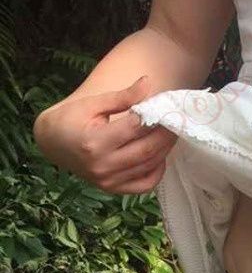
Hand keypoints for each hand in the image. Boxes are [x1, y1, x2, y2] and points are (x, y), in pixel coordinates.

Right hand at [33, 75, 177, 194]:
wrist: (52, 143)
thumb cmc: (71, 118)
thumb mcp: (93, 104)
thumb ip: (123, 97)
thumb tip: (149, 83)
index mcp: (95, 142)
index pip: (135, 128)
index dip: (155, 116)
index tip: (167, 106)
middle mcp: (102, 165)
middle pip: (147, 150)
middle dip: (166, 134)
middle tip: (177, 120)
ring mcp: (108, 181)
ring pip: (148, 166)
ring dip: (165, 150)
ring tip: (171, 133)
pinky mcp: (112, 189)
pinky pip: (144, 185)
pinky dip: (157, 172)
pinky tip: (160, 156)